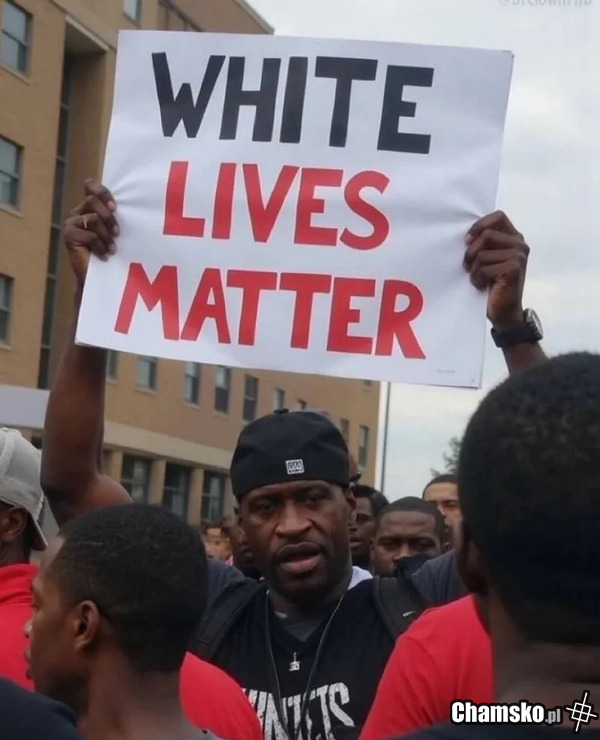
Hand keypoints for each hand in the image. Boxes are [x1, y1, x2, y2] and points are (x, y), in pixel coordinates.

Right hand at [63, 180, 118, 286]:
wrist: (100, 276)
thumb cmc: (111, 251)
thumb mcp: (116, 230)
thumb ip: (116, 215)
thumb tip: (133, 203)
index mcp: (90, 206)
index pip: (91, 186)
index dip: (102, 193)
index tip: (115, 208)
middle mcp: (79, 211)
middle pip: (92, 201)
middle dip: (109, 218)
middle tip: (117, 234)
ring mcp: (72, 222)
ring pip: (93, 218)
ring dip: (106, 236)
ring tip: (112, 249)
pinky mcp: (69, 235)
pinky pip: (89, 235)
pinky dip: (100, 247)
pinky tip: (104, 256)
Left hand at [463, 210, 528, 328]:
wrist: (504, 312)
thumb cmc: (491, 284)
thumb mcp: (487, 259)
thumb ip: (483, 243)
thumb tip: (465, 235)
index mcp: (514, 238)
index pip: (498, 216)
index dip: (479, 225)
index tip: (467, 241)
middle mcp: (519, 244)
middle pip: (486, 235)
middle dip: (471, 252)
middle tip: (469, 267)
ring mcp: (519, 255)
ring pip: (482, 254)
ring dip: (474, 269)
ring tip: (479, 279)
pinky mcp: (514, 268)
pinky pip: (484, 268)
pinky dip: (477, 279)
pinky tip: (482, 286)